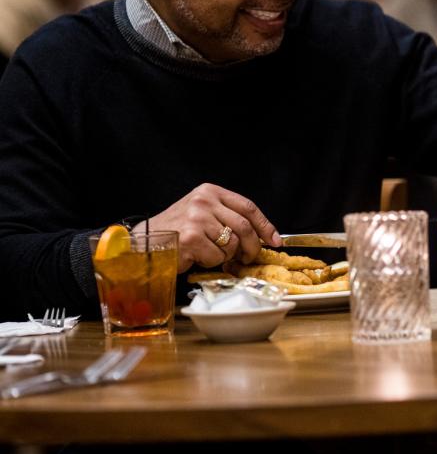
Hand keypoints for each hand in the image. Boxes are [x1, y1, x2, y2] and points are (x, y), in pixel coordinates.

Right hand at [133, 183, 280, 272]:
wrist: (145, 242)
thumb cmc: (176, 231)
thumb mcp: (201, 213)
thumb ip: (226, 217)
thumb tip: (261, 236)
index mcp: (209, 191)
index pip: (248, 207)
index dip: (265, 225)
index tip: (275, 240)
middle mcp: (203, 201)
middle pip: (244, 226)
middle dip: (252, 246)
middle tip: (249, 258)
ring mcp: (197, 219)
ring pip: (232, 244)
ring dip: (227, 256)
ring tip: (212, 254)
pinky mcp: (191, 238)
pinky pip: (217, 256)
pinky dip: (211, 262)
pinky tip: (197, 257)